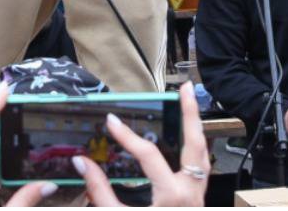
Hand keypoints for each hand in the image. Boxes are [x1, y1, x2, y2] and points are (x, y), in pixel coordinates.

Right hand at [70, 84, 208, 206]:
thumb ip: (101, 191)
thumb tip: (84, 163)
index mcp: (172, 197)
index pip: (149, 154)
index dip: (127, 136)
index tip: (111, 121)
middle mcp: (192, 195)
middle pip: (197, 145)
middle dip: (191, 114)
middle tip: (186, 88)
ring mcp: (198, 199)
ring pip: (204, 156)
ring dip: (196, 130)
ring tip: (189, 106)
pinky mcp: (197, 204)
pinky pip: (200, 170)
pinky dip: (193, 151)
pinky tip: (184, 142)